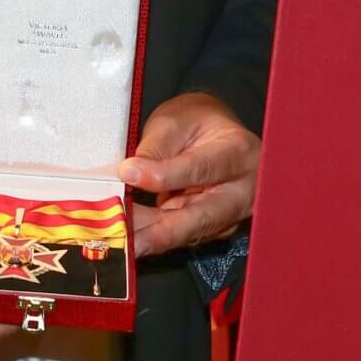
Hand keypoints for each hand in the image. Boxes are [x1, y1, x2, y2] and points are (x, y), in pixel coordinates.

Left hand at [118, 91, 258, 257]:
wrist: (216, 135)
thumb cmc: (197, 123)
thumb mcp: (176, 122)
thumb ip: (155, 148)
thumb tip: (130, 175)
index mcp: (238, 152)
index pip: (200, 168)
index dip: (164, 175)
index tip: (128, 174)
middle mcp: (241, 190)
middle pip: (201, 217)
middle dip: (161, 232)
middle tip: (128, 239)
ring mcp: (230, 214)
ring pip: (188, 232)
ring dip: (150, 237)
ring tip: (118, 236)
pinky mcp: (213, 228)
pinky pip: (181, 235)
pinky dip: (153, 236)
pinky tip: (128, 235)